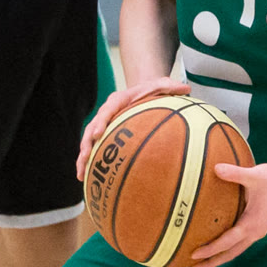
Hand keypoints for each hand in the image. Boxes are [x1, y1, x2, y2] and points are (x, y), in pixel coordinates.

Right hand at [74, 75, 191, 182]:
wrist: (141, 93)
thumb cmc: (152, 92)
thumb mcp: (161, 86)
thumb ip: (170, 87)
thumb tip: (186, 89)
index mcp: (117, 100)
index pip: (106, 110)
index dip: (101, 122)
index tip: (99, 133)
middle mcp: (106, 113)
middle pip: (91, 128)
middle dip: (87, 143)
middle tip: (85, 157)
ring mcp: (103, 125)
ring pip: (88, 141)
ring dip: (83, 158)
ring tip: (80, 174)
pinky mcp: (103, 135)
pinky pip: (94, 149)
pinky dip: (89, 163)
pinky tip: (86, 180)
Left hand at [189, 158, 266, 266]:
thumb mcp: (252, 174)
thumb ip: (233, 173)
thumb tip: (215, 168)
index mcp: (251, 224)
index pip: (227, 242)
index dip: (210, 250)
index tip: (194, 254)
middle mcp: (254, 232)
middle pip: (230, 254)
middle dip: (212, 262)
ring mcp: (257, 232)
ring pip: (235, 251)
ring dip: (219, 257)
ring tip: (202, 262)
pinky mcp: (257, 228)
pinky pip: (239, 244)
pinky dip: (227, 249)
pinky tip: (217, 247)